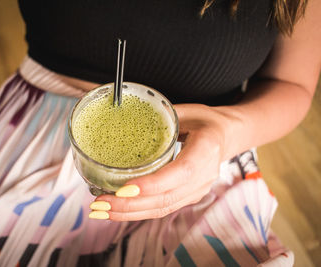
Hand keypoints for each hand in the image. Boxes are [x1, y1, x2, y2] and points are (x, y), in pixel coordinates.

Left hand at [89, 104, 238, 220]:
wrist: (225, 137)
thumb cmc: (204, 121)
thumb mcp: (185, 111)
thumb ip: (158, 116)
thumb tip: (123, 116)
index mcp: (206, 149)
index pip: (181, 172)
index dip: (153, 184)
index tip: (124, 189)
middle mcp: (204, 176)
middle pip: (167, 198)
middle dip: (130, 204)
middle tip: (101, 203)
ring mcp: (197, 190)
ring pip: (162, 209)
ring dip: (129, 213)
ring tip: (101, 210)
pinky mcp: (188, 197)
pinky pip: (162, 209)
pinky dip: (138, 212)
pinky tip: (117, 211)